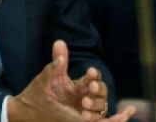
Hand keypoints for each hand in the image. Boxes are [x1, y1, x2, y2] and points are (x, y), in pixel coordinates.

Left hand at [5, 40, 136, 121]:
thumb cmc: (40, 93)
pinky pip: (106, 121)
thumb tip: (59, 42)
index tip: (90, 72)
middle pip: (101, 91)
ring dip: (98, 104)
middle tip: (89, 87)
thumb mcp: (48, 76)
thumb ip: (57, 62)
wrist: (29, 110)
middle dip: (98, 89)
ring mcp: (86, 110)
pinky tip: (125, 115)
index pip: (93, 78)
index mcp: (78, 85)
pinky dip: (118, 119)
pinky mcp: (85, 121)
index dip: (94, 75)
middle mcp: (85, 97)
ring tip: (84, 105)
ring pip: (103, 106)